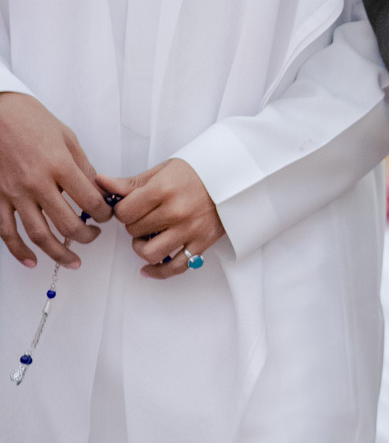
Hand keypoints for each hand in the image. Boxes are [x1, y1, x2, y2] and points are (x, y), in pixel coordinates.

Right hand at [0, 93, 106, 269]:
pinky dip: (19, 250)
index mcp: (59, 165)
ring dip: (58, 252)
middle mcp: (37, 183)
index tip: (107, 216)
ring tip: (72, 261)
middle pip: (67, 224)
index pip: (90, 201)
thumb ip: (82, 166)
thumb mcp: (66, 137)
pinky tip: (32, 260)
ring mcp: (15, 193)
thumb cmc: (29, 119)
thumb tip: (97, 189)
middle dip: (86, 236)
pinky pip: (7, 232)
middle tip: (93, 236)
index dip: (104, 214)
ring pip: (39, 234)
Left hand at [100, 159, 224, 279]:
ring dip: (142, 248)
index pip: (124, 212)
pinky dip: (158, 272)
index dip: (121, 211)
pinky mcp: (201, 244)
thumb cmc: (197, 172)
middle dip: (133, 225)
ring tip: (146, 238)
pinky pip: (174, 267)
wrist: (234, 178)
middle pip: (135, 231)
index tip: (129, 207)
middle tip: (142, 217)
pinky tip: (149, 268)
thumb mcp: (163, 171)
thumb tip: (101, 183)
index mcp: (163, 190)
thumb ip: (131, 183)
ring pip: (149, 253)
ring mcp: (190, 230)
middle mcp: (176, 211)